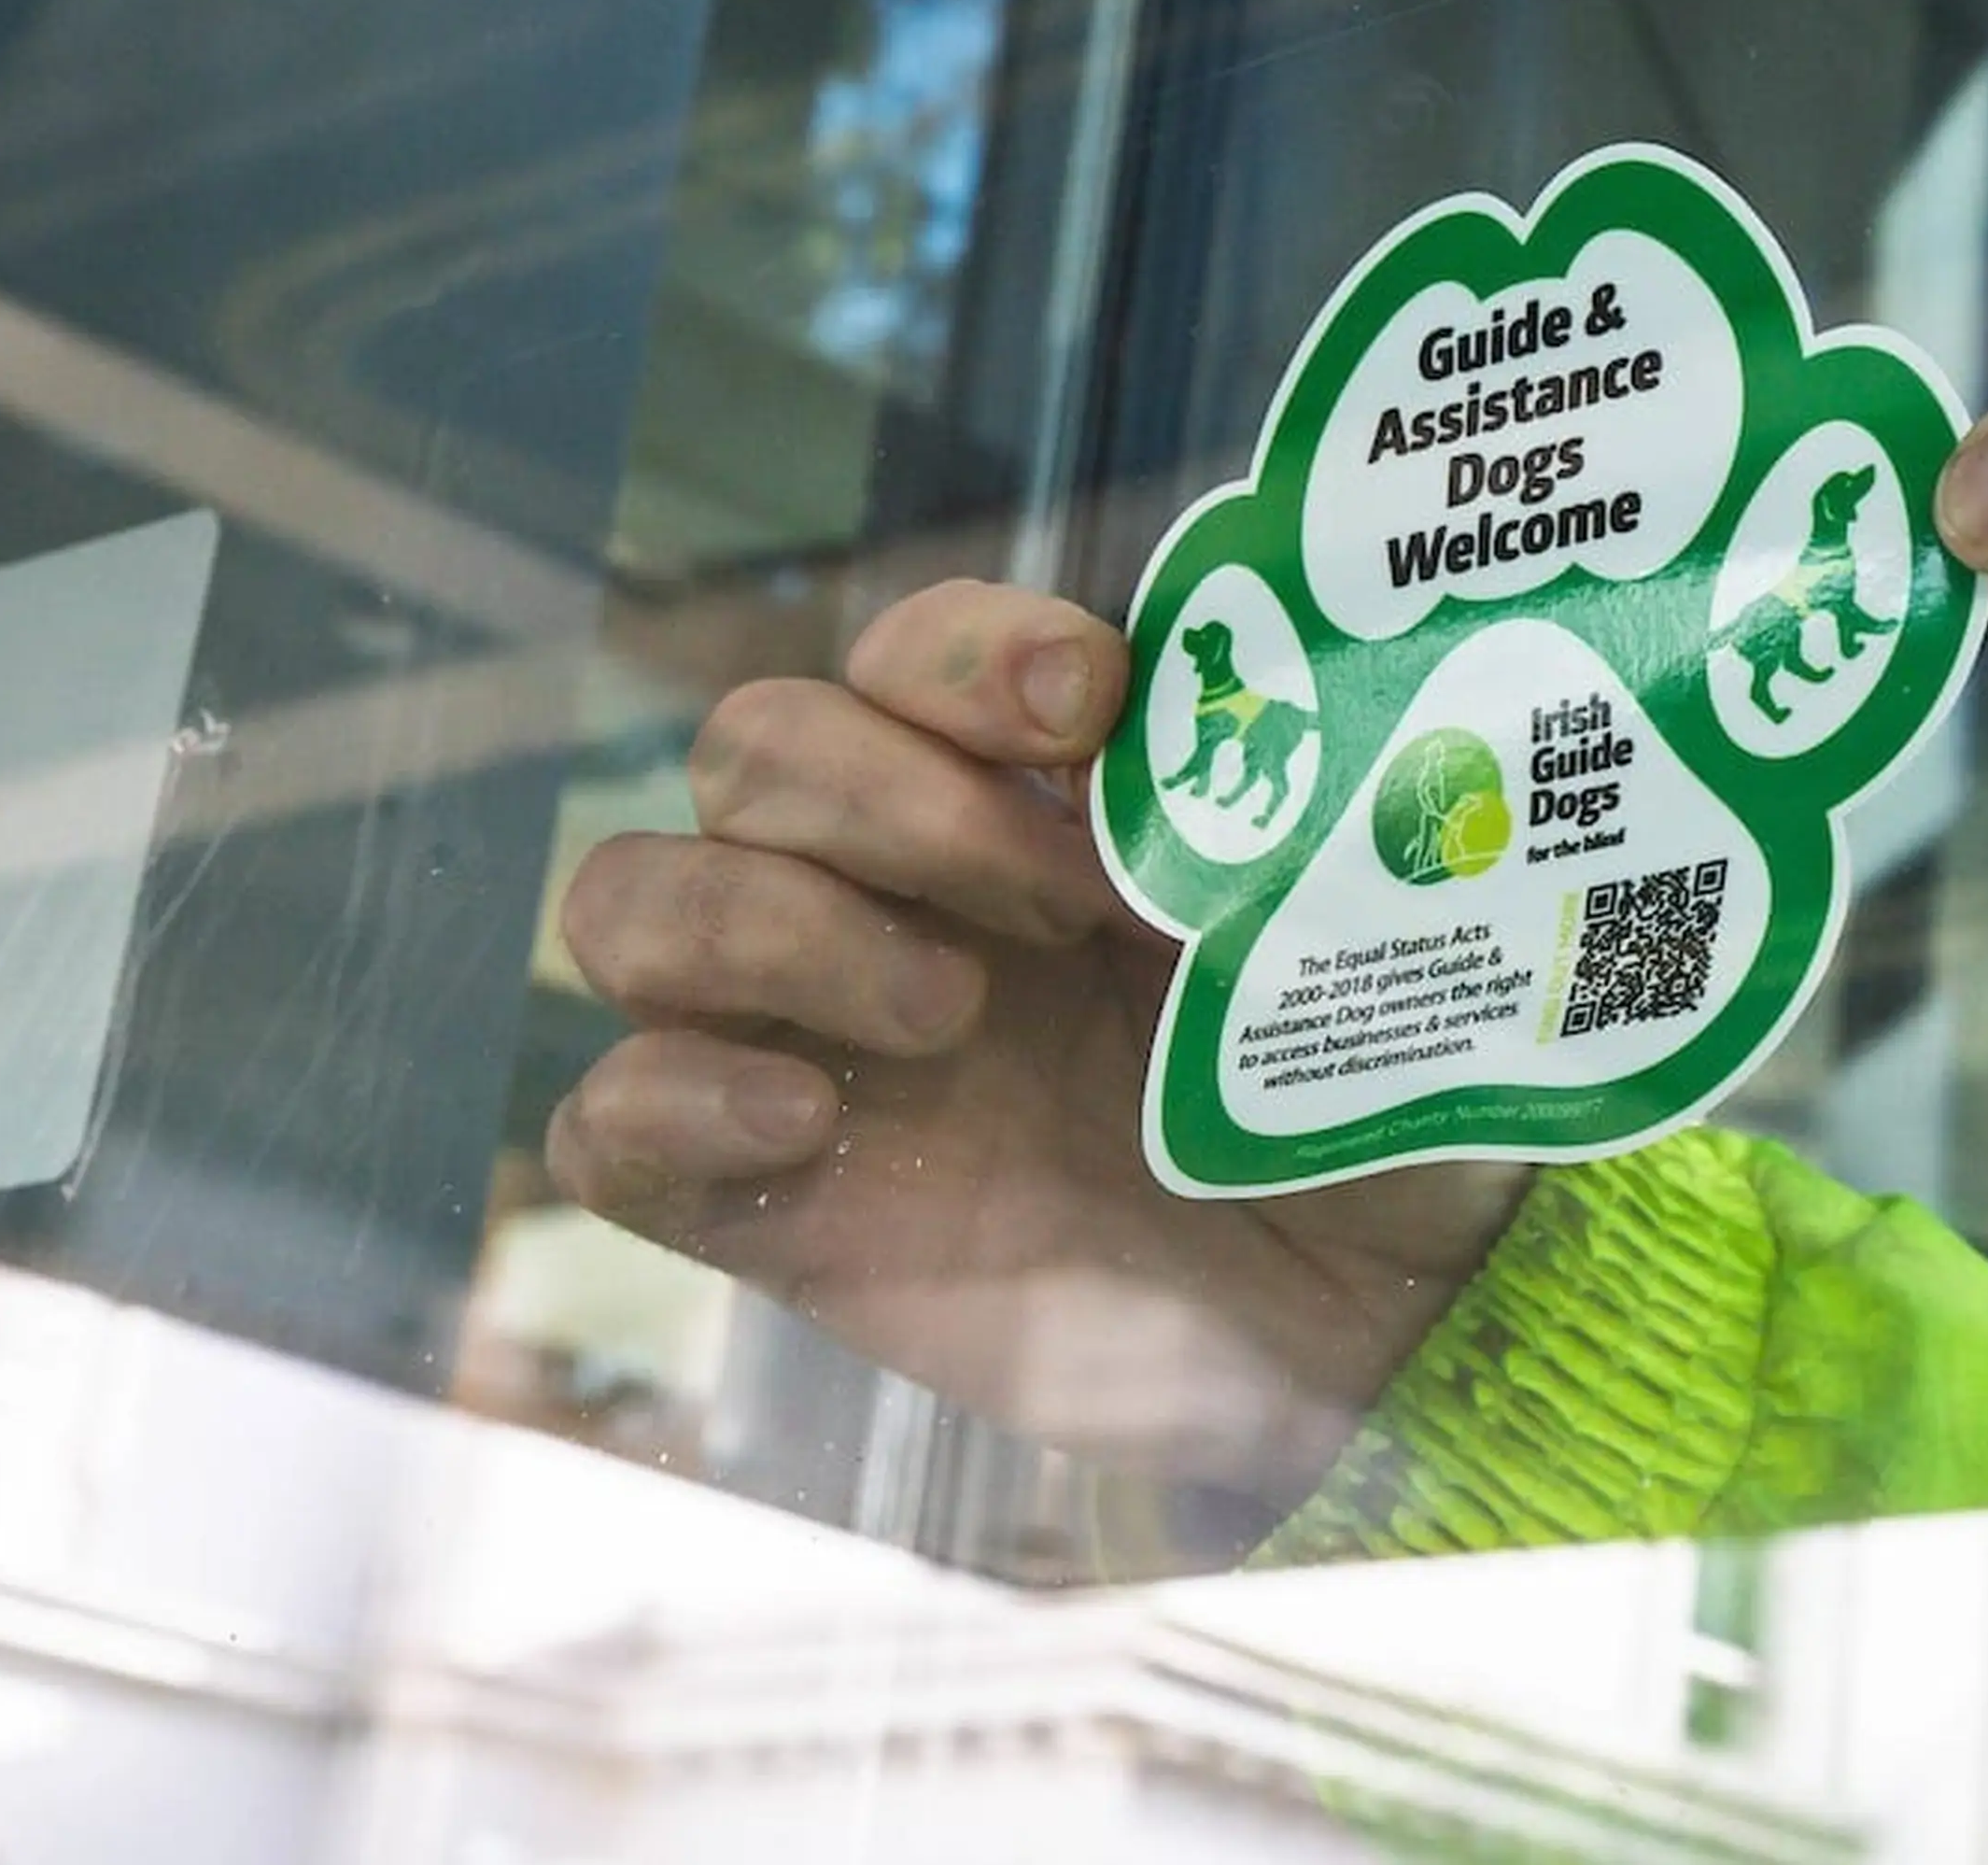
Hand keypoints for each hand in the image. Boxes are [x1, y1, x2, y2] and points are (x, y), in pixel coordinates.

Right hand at [547, 581, 1531, 1513]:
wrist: (1385, 1335)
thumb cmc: (1387, 1108)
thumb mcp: (1361, 930)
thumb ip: (1263, 808)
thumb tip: (1188, 710)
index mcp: (1042, 809)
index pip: (910, 654)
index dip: (965, 654)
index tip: (1083, 712)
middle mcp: (904, 904)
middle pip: (754, 747)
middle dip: (890, 797)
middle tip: (1059, 910)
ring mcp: (822, 1052)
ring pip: (627, 898)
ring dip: (762, 921)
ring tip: (948, 1016)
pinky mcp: (779, 1210)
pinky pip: (600, 1126)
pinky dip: (661, 1095)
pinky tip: (808, 1124)